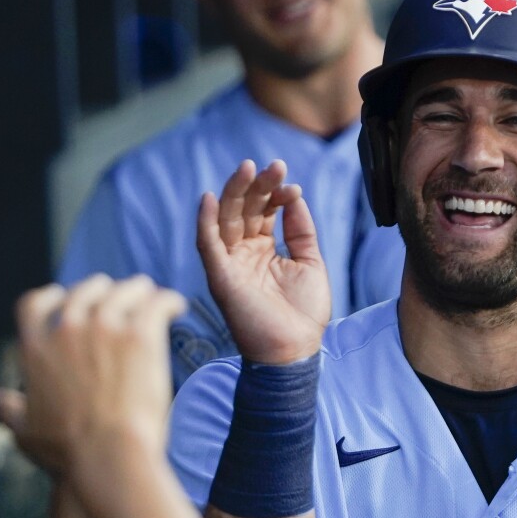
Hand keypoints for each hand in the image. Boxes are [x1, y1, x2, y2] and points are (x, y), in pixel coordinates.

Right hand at [0, 275, 187, 473]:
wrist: (109, 457)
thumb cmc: (67, 451)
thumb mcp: (25, 430)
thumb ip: (5, 409)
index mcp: (36, 347)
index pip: (34, 302)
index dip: (52, 296)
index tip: (64, 296)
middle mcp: (67, 328)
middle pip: (85, 291)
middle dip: (102, 290)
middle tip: (117, 298)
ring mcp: (105, 327)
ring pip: (124, 291)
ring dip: (138, 291)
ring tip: (150, 297)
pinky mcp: (141, 334)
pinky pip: (158, 302)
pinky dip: (168, 301)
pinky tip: (175, 308)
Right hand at [197, 159, 329, 364]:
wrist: (295, 351)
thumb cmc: (304, 313)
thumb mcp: (310, 262)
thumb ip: (301, 229)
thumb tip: (294, 194)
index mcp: (263, 250)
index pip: (263, 211)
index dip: (275, 194)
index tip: (292, 185)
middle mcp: (243, 253)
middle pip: (243, 210)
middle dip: (256, 185)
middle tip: (273, 166)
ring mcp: (230, 264)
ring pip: (225, 219)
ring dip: (233, 192)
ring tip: (247, 168)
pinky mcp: (220, 277)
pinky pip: (207, 245)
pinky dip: (206, 221)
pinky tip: (210, 198)